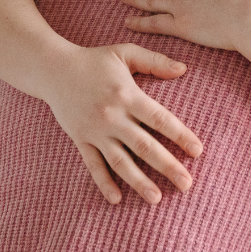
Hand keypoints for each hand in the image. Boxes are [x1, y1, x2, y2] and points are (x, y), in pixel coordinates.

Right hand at [38, 42, 203, 204]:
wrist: (52, 69)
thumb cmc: (94, 60)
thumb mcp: (125, 52)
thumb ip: (155, 61)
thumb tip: (184, 69)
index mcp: (128, 95)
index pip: (160, 119)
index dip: (181, 136)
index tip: (198, 151)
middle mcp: (113, 117)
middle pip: (145, 146)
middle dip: (168, 166)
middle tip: (187, 184)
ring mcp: (95, 131)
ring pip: (120, 161)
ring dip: (139, 182)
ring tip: (157, 198)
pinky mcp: (80, 140)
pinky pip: (93, 165)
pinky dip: (104, 183)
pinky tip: (117, 199)